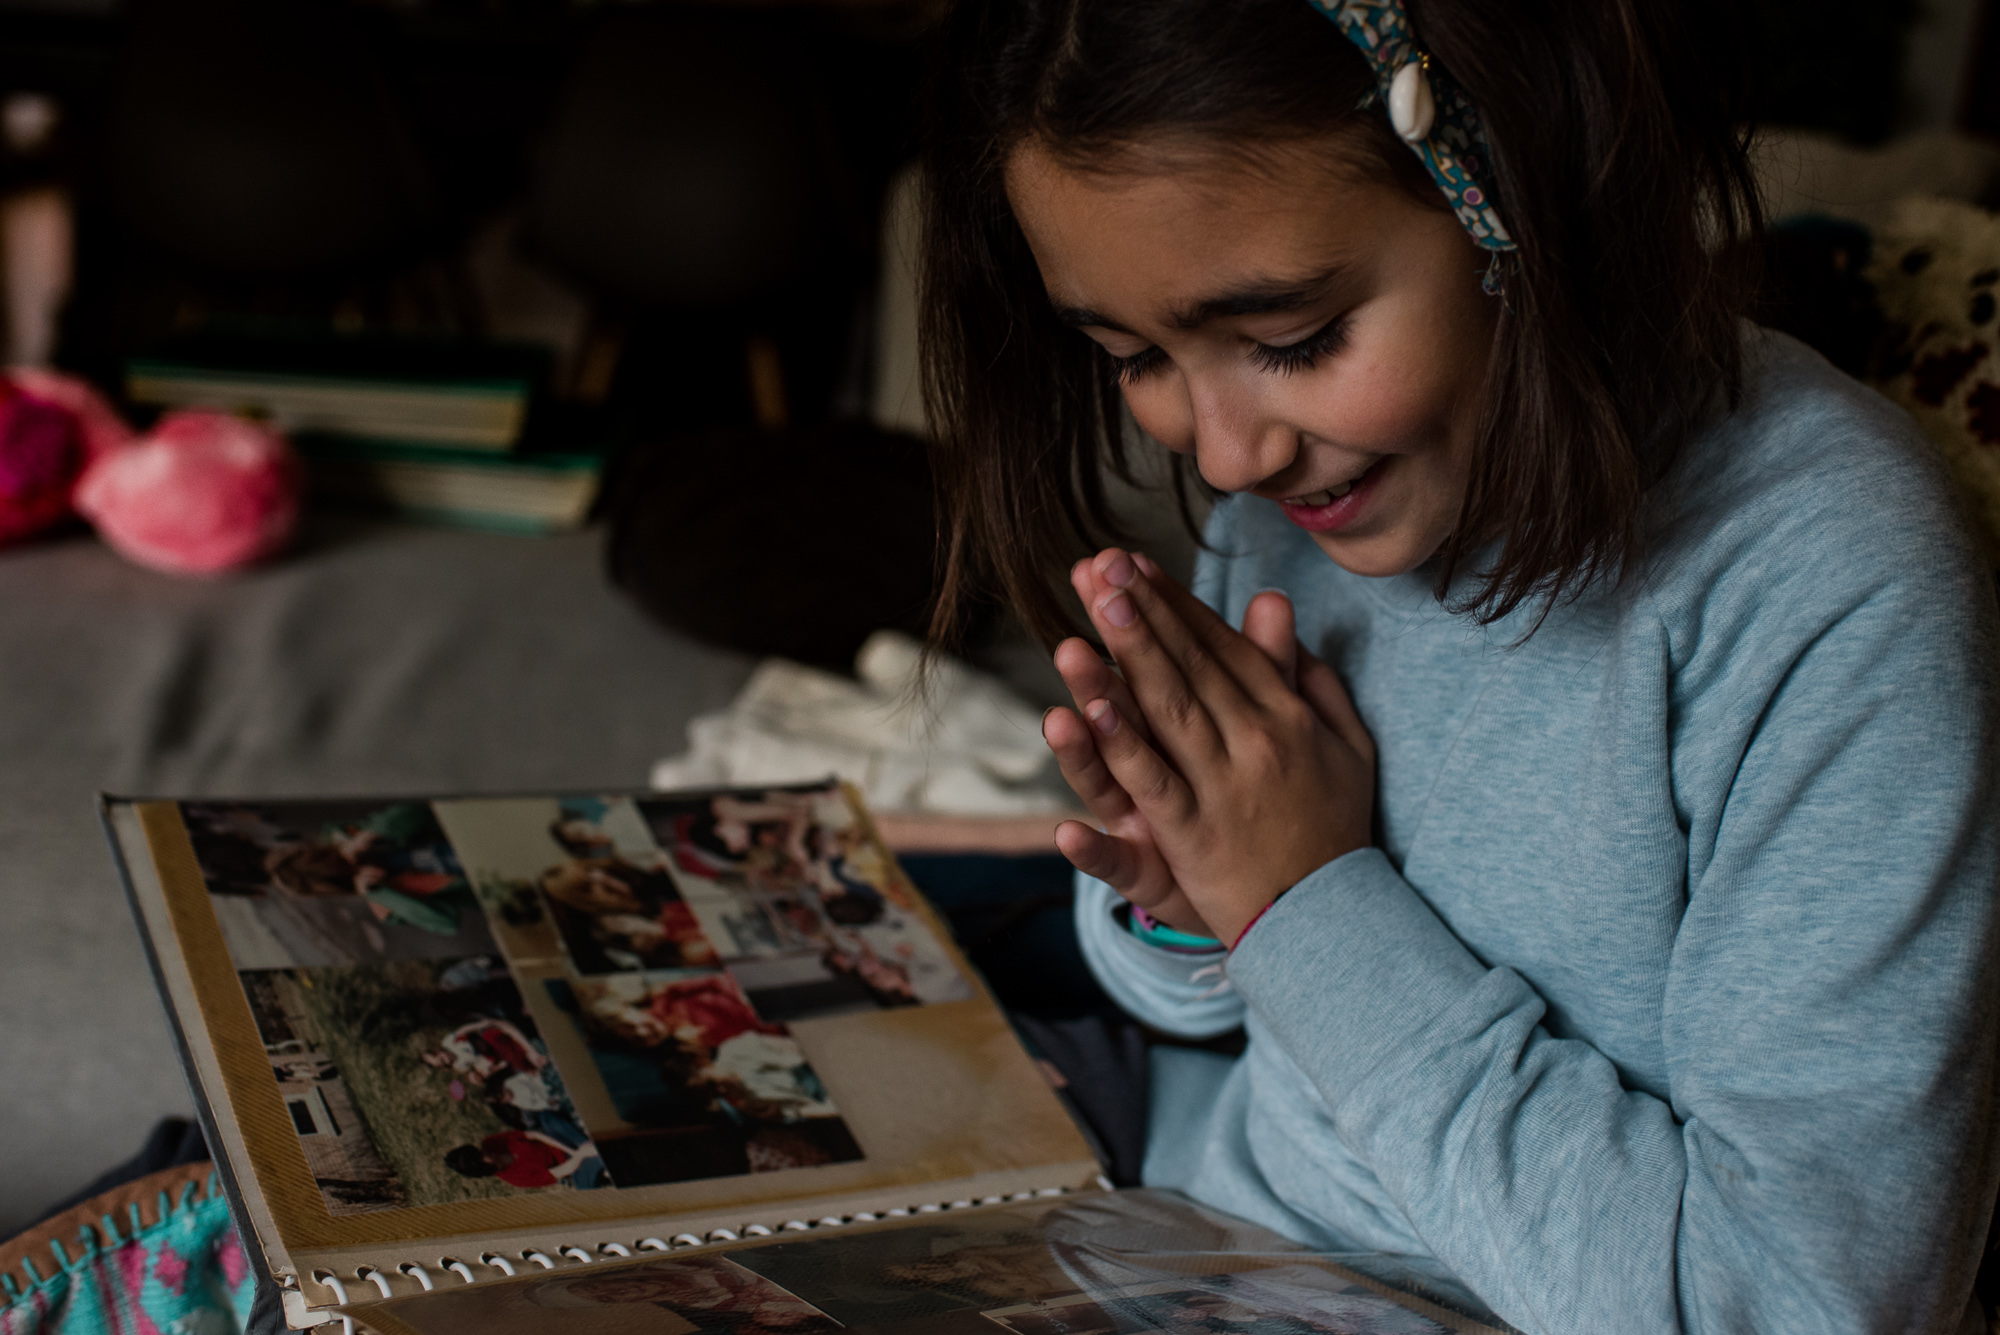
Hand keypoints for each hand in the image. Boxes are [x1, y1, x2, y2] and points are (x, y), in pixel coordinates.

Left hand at [1043, 549, 1375, 944]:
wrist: (1333, 918)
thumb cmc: (1333, 824)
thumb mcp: (1343, 742)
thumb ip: (1306, 675)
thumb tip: (1274, 606)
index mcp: (1284, 716)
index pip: (1220, 648)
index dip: (1174, 604)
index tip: (1134, 565)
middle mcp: (1254, 742)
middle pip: (1188, 667)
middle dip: (1142, 613)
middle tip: (1102, 566)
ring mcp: (1221, 788)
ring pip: (1166, 714)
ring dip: (1126, 659)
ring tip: (1094, 612)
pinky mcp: (1193, 835)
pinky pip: (1150, 785)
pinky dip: (1118, 750)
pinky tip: (1084, 716)